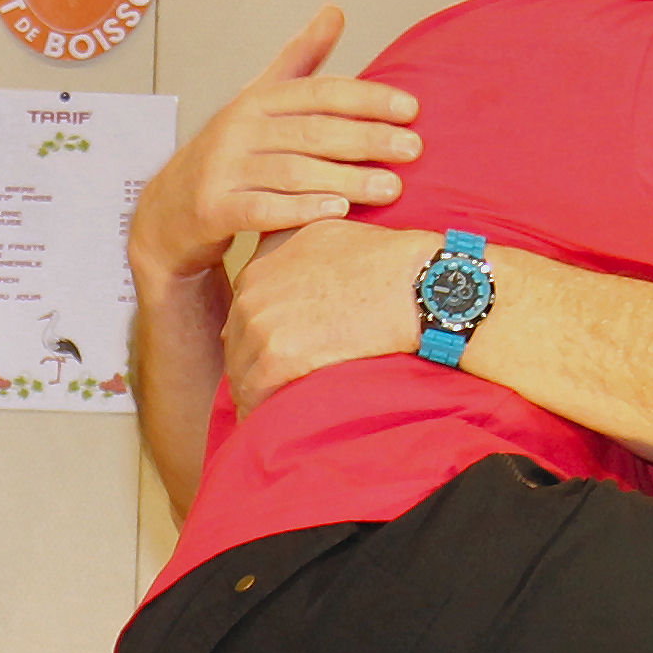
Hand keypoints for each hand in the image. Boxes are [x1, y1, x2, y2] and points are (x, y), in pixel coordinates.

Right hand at [131, 6, 418, 285]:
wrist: (169, 210)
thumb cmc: (230, 153)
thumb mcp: (260, 101)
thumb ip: (300, 60)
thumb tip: (336, 11)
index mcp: (257, 100)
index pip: (320, 92)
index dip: (367, 99)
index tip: (412, 109)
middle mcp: (238, 128)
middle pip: (312, 131)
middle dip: (368, 139)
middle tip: (414, 150)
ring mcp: (222, 169)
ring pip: (292, 171)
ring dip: (345, 179)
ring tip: (391, 188)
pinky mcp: (212, 209)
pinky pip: (260, 209)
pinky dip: (299, 210)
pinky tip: (336, 213)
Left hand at [222, 218, 430, 409]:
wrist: (414, 283)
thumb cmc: (387, 260)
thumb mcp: (329, 231)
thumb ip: (295, 246)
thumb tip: (291, 274)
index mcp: (262, 261)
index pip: (244, 309)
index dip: (259, 335)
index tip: (276, 353)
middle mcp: (252, 288)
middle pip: (237, 341)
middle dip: (253, 365)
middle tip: (271, 389)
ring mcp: (261, 322)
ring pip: (242, 370)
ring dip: (255, 391)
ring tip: (272, 409)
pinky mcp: (277, 355)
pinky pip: (255, 393)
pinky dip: (260, 410)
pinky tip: (271, 421)